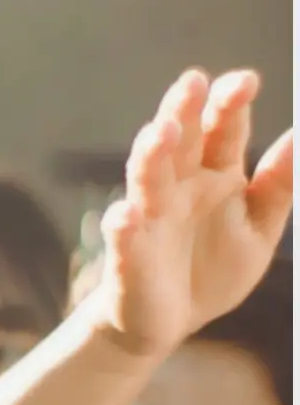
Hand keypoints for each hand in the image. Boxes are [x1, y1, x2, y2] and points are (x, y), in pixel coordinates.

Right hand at [91, 68, 293, 358]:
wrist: (169, 323)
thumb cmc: (211, 271)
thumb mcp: (259, 230)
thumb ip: (278, 186)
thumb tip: (298, 136)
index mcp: (214, 176)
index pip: (222, 131)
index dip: (230, 104)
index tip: (246, 81)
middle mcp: (177, 188)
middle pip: (179, 141)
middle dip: (183, 110)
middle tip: (193, 81)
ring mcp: (149, 218)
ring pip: (146, 178)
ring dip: (151, 155)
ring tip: (162, 132)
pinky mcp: (128, 255)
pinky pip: (123, 238)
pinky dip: (122, 226)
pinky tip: (126, 215)